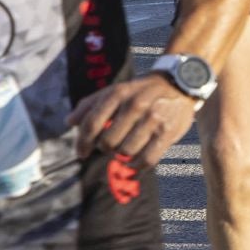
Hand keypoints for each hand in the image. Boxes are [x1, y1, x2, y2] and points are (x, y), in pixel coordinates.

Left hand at [68, 75, 197, 167]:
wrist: (179, 83)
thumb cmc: (141, 91)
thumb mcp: (115, 90)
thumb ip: (90, 104)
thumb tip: (69, 122)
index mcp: (118, 94)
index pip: (91, 124)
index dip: (82, 143)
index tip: (82, 154)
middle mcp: (135, 106)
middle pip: (108, 142)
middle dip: (106, 148)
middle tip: (112, 146)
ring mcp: (153, 119)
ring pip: (126, 152)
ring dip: (122, 156)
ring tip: (126, 149)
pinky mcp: (168, 132)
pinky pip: (147, 159)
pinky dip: (138, 166)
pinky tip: (135, 163)